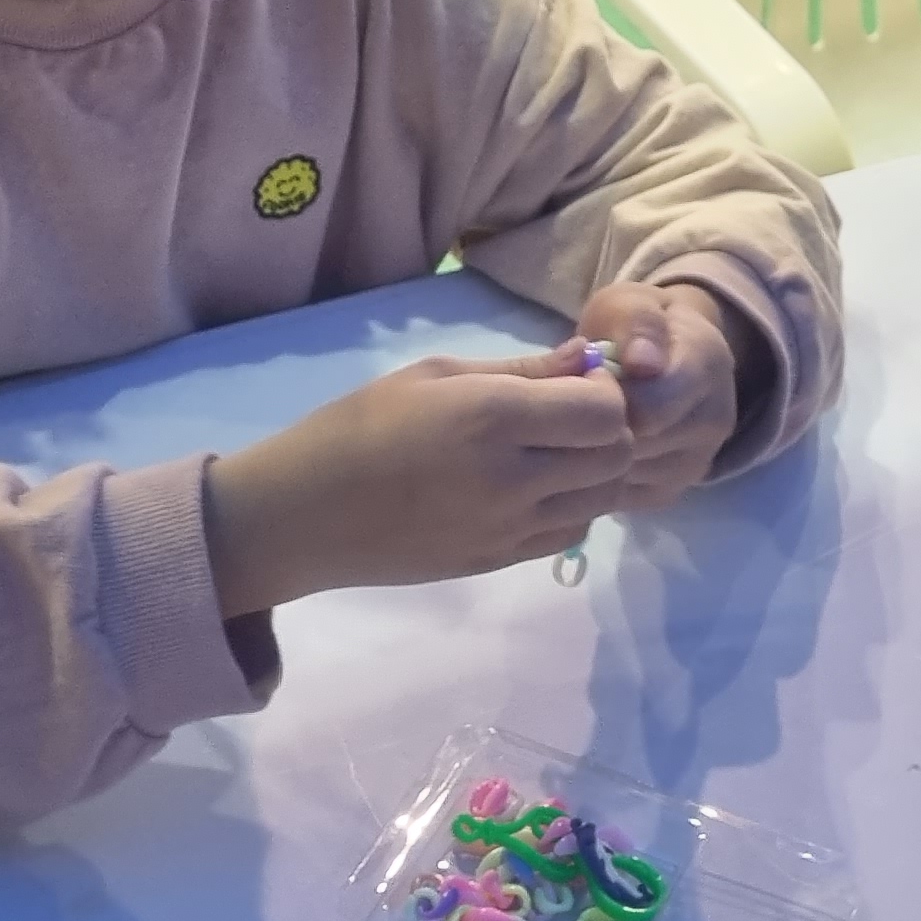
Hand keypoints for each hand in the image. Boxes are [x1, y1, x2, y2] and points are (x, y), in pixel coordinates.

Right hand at [205, 351, 633, 611]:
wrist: (305, 514)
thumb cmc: (359, 426)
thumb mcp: (433, 375)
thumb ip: (519, 370)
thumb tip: (584, 358)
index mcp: (494, 418)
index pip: (606, 412)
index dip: (605, 392)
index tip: (575, 381)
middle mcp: (514, 478)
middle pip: (615, 458)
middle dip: (608, 431)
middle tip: (569, 416)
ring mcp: (510, 529)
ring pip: (602, 501)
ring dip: (593, 473)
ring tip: (552, 453)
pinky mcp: (500, 561)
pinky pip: (569, 535)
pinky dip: (569, 508)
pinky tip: (532, 489)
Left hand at [577, 280, 747, 503]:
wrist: (666, 355)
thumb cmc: (637, 328)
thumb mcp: (630, 303)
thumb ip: (636, 324)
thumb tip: (642, 363)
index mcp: (706, 366)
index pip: (651, 407)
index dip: (604, 399)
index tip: (584, 380)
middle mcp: (715, 421)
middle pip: (635, 446)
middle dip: (595, 428)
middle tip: (574, 404)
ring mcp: (697, 463)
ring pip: (625, 477)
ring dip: (593, 455)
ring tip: (582, 423)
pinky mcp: (673, 492)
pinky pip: (622, 498)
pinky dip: (597, 479)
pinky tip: (591, 448)